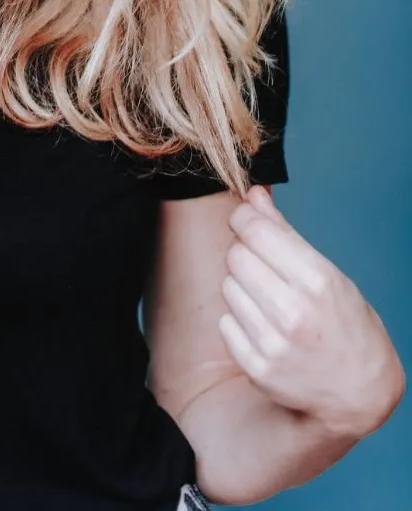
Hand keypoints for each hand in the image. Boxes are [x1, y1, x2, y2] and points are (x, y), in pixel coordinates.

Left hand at [219, 185, 404, 438]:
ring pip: (228, 287)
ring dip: (242, 288)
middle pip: (236, 256)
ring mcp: (272, 343)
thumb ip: (284, 232)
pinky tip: (263, 327)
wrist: (362, 392)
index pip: (254, 230)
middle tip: (266, 269)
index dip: (244, 219)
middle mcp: (292, 312)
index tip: (245, 221)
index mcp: (315, 280)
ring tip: (270, 301)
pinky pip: (225, 324)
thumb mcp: (329, 273)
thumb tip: (254, 194)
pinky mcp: (257, 368)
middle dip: (246, 254)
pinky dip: (238, 321)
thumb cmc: (348, 326)